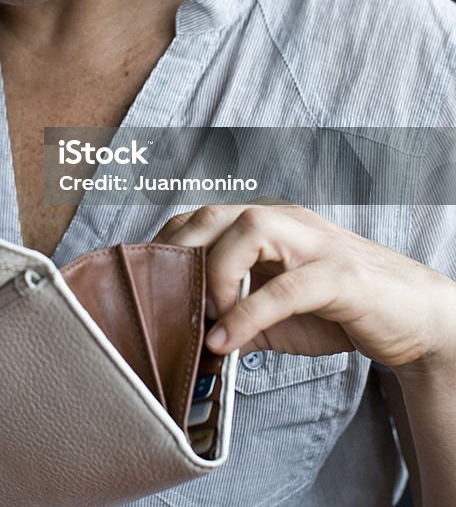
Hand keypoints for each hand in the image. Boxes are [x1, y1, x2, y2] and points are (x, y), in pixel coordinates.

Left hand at [154, 204, 455, 369]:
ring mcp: (314, 243)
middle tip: (162, 298)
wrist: (413, 317)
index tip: (144, 283)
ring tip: (206, 316)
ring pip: (250, 230)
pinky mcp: (339, 275)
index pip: (202, 217)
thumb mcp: (277, 318)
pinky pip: (285, 287)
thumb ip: (237, 319)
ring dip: (215, 273)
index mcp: (268, 225)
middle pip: (216, 214)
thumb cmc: (341, 309)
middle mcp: (287, 222)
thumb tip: (193, 339)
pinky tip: (226, 342)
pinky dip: (247, 313)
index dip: (168, 245)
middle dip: (179, 252)